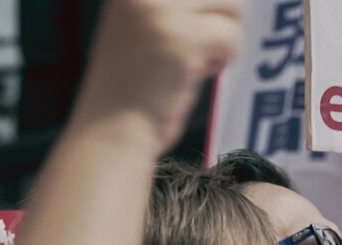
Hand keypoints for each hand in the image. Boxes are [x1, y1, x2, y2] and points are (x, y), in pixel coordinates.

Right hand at [77, 0, 242, 150]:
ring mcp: (161, 11)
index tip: (199, 32)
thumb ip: (176, 10)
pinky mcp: (181, 39)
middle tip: (194, 50)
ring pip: (231, 5)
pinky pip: (231, 36)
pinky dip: (222, 60)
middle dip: (218, 19)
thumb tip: (228, 1)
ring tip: (191, 62)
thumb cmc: (129, 94)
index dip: (208, 8)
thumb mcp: (143, 30)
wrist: (111, 134)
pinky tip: (193, 74)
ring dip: (221, 38)